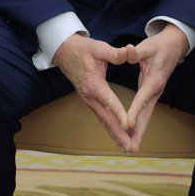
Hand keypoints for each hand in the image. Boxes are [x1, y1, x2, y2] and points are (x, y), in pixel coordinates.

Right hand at [53, 35, 134, 150]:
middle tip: (130, 147)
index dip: (119, 113)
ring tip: (127, 147)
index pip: (109, 100)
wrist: (64, 52)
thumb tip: (128, 52)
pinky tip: (119, 136)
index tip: (129, 125)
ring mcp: (89, 100)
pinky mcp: (90, 100)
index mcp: (93, 84)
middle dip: (119, 133)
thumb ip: (114, 53)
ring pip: (104, 120)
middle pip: (106, 118)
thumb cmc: (82, 49)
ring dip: (115, 134)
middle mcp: (90, 96)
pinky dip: (111, 127)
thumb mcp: (98, 48)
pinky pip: (102, 117)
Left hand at [125, 24, 188, 152]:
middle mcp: (155, 90)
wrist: (175, 46)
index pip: (143, 97)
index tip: (127, 124)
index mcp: (154, 79)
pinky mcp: (152, 94)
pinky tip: (132, 134)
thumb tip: (128, 51)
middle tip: (131, 149)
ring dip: (139, 132)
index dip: (135, 111)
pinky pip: (145, 112)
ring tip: (131, 148)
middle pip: (147, 114)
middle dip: (139, 132)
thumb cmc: (160, 45)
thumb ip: (137, 52)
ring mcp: (155, 94)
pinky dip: (140, 124)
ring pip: (147, 116)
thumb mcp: (148, 46)